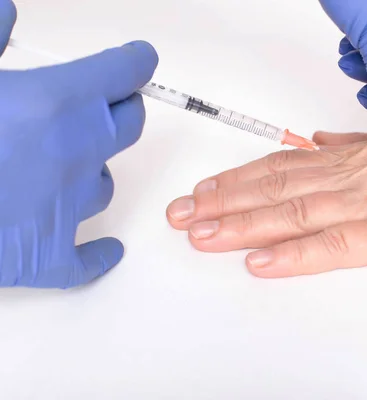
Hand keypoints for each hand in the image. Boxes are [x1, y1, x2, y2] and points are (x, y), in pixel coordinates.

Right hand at [0, 0, 158, 287]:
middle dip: (123, 110)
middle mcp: (75, 151)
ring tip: (64, 165)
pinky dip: (97, 254)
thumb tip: (6, 11)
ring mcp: (66, 205)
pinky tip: (108, 250)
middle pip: (128, 125)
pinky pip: (87, 260)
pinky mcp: (47, 256)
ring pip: (104, 183)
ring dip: (92, 170)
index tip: (139, 59)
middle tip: (107, 104)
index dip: (135, 63)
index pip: (123, 73)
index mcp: (55, 101)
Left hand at [166, 120, 366, 277]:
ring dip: (241, 224)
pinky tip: (261, 262)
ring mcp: (366, 204)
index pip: (278, 167)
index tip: (202, 190)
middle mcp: (347, 178)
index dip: (235, 178)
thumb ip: (349, 144)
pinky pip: (333, 245)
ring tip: (201, 234)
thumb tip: (316, 139)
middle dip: (220, 202)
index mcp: (346, 158)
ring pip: (290, 215)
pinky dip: (294, 254)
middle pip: (271, 189)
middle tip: (181, 214)